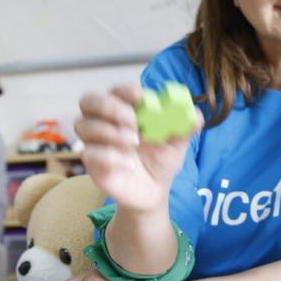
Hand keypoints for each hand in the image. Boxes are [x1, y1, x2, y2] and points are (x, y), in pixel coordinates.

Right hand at [74, 83, 202, 212]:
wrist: (154, 191)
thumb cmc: (161, 159)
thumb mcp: (177, 144)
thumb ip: (185, 128)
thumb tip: (196, 116)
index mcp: (126, 108)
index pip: (116, 90)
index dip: (125, 90)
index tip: (140, 96)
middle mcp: (105, 120)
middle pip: (89, 101)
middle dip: (108, 107)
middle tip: (132, 120)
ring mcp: (96, 141)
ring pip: (83, 125)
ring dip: (109, 131)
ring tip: (133, 143)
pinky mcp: (92, 163)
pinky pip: (89, 153)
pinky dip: (108, 156)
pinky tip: (127, 164)